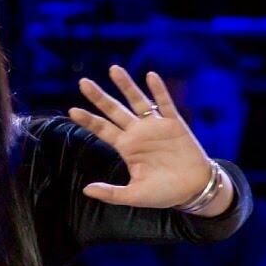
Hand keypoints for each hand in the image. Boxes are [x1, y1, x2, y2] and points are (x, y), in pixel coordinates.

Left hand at [67, 65, 213, 208]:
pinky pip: (165, 103)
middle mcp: (138, 133)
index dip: (88, 120)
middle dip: (99, 97)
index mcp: (126, 147)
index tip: (72, 110)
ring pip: (137, 101)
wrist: (193, 189)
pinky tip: (150, 76)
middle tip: (83, 82)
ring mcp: (155, 126)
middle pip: (114, 110)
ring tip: (113, 69)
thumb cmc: (163, 193)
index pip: (102, 130)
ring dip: (126, 86)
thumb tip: (86, 190)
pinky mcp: (175, 124)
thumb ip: (111, 193)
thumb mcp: (134, 196)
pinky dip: (158, 90)